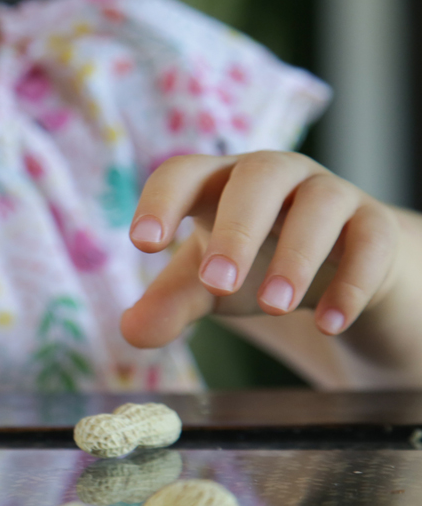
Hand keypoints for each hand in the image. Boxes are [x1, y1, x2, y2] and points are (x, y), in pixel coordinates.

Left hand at [120, 152, 399, 347]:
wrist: (337, 266)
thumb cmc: (254, 262)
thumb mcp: (205, 285)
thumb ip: (169, 303)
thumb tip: (131, 332)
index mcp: (218, 182)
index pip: (183, 172)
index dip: (161, 201)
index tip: (142, 243)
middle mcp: (274, 175)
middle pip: (257, 178)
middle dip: (236, 229)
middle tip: (217, 284)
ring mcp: (329, 194)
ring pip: (320, 204)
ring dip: (296, 256)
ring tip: (273, 307)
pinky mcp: (374, 225)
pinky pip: (370, 242)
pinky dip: (351, 283)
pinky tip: (328, 326)